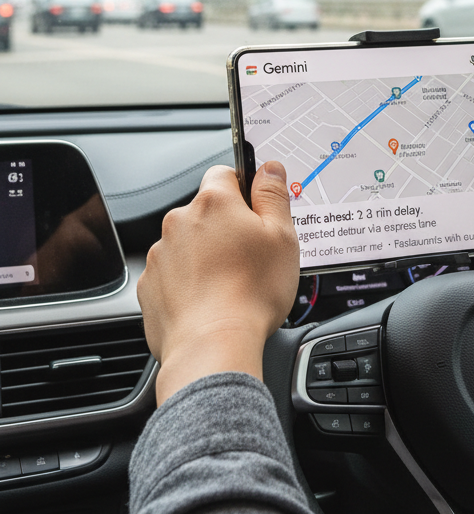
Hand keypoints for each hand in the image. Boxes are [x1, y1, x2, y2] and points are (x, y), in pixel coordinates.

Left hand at [137, 162, 298, 404]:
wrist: (212, 345)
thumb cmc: (251, 292)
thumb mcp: (282, 236)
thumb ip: (273, 195)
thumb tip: (269, 169)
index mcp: (214, 203)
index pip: (225, 173)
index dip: (244, 189)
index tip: (258, 211)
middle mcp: (180, 222)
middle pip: (207, 212)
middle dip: (228, 227)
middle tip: (253, 254)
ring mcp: (161, 255)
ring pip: (190, 244)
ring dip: (208, 255)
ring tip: (233, 284)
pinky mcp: (150, 286)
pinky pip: (174, 274)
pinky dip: (190, 282)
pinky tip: (212, 300)